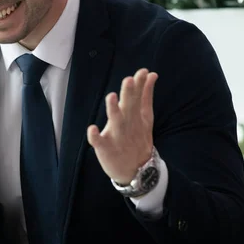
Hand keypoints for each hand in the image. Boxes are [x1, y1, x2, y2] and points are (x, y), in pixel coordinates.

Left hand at [87, 68, 157, 184]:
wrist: (137, 171)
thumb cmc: (137, 138)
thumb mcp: (145, 117)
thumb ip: (146, 95)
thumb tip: (151, 74)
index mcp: (136, 116)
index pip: (139, 98)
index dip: (140, 85)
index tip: (143, 72)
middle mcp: (128, 124)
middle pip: (129, 108)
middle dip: (129, 94)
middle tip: (129, 80)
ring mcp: (117, 137)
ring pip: (116, 122)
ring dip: (113, 110)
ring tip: (111, 96)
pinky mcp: (106, 149)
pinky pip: (99, 142)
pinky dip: (95, 137)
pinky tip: (92, 130)